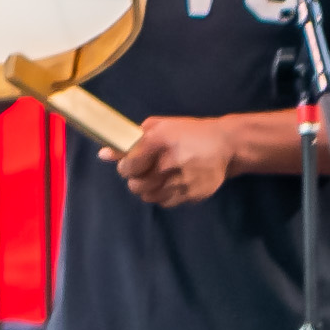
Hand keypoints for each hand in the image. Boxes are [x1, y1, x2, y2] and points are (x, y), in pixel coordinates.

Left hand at [118, 113, 256, 209]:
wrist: (226, 145)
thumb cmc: (188, 133)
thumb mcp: (160, 127)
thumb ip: (131, 140)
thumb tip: (103, 154)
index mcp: (159, 142)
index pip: (128, 166)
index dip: (125, 167)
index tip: (130, 164)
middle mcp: (169, 163)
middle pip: (136, 185)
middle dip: (136, 179)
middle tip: (144, 171)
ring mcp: (181, 182)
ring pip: (149, 196)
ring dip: (148, 188)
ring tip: (157, 177)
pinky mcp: (192, 195)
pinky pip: (165, 202)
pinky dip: (163, 195)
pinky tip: (171, 183)